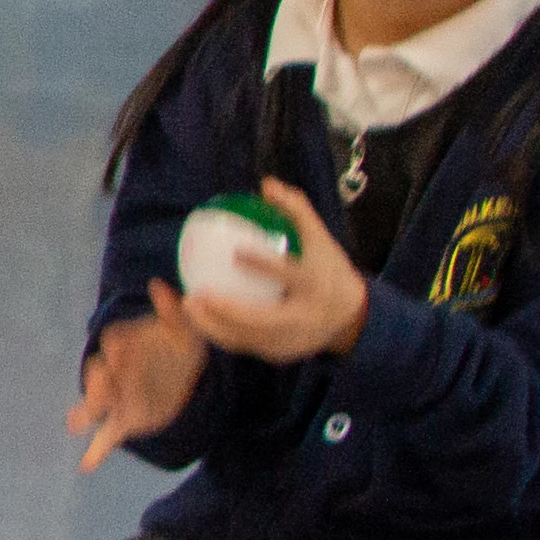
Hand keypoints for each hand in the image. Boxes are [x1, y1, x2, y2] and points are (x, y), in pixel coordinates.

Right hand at [69, 302, 210, 469]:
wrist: (184, 372)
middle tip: (100, 382)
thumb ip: (172, 310)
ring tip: (75, 423)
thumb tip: (159, 285)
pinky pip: (107, 437)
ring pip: (96, 404)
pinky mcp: (125, 420)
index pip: (116, 342)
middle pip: (100, 374)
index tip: (119, 345)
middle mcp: (115, 370)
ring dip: (86, 411)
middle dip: (98, 379)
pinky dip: (96, 451)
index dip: (117, 344)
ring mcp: (117, 397)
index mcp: (125, 344)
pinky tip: (86, 466)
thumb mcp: (183, 329)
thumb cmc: (179, 345)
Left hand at [178, 179, 372, 362]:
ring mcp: (294, 342)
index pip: (292, 275)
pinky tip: (197, 317)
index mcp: (317, 286)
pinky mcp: (281, 355)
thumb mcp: (321, 240)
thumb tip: (267, 184)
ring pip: (248, 339)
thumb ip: (296, 211)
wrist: (352, 318)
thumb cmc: (329, 270)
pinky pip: (244, 345)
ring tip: (187, 306)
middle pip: (263, 320)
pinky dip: (220, 333)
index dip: (266, 265)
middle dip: (227, 311)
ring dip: (214, 327)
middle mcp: (306, 318)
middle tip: (194, 295)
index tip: (236, 252)